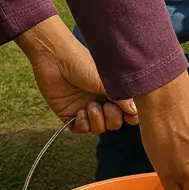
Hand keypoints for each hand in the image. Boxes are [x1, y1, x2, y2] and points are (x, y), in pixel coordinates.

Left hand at [15, 16, 136, 133]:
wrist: (54, 59)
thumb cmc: (81, 63)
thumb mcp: (105, 81)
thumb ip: (121, 98)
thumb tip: (134, 112)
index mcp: (113, 91)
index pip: (127, 111)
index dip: (130, 117)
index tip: (129, 116)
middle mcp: (101, 101)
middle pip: (114, 123)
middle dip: (112, 118)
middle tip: (105, 105)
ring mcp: (85, 108)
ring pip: (98, 129)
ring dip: (96, 120)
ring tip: (89, 105)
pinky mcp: (69, 113)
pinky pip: (81, 129)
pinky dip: (82, 125)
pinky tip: (79, 111)